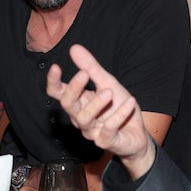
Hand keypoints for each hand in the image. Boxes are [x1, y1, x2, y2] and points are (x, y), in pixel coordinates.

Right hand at [46, 44, 155, 178]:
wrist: (137, 133)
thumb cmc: (118, 108)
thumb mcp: (108, 83)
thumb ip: (91, 68)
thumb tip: (74, 48)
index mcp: (79, 102)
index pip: (59, 93)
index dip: (54, 82)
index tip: (56, 67)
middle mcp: (81, 117)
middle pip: (68, 105)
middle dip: (74, 89)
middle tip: (84, 73)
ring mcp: (92, 132)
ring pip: (85, 119)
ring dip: (96, 103)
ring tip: (109, 91)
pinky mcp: (106, 142)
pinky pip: (108, 129)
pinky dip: (119, 115)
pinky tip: (130, 102)